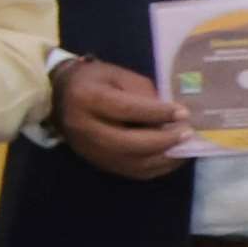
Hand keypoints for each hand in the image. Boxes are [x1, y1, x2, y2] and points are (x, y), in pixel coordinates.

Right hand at [53, 57, 193, 179]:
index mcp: (87, 98)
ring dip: (163, 158)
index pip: (126, 110)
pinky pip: (130, 171)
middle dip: (163, 140)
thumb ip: (143, 93)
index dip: (158, 113)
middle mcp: (84, 128)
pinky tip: (170, 157)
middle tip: (188, 134)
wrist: (59, 97)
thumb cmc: (93, 80)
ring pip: (131, 162)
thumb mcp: (118, 75)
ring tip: (184, 148)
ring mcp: (89, 149)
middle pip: (128, 143)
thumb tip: (170, 115)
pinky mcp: (96, 162)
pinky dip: (155, 168)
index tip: (184, 113)